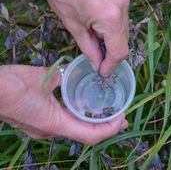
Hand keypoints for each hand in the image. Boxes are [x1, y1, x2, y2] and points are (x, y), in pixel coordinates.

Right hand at [0, 65, 127, 144]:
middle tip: (121, 115)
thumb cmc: (11, 86)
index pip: (90, 134)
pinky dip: (78, 116)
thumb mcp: (43, 77)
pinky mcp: (38, 122)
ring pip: (75, 129)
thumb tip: (71, 72)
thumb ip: (62, 75)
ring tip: (107, 111)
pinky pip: (64, 122)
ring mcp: (43, 128)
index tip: (123, 118)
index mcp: (55, 123)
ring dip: (92, 122)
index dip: (110, 129)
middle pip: (85, 133)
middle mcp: (50, 130)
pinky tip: (83, 106)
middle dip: (106, 126)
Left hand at [35, 0, 129, 75]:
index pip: (120, 51)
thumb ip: (89, 48)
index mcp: (110, 17)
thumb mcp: (72, 25)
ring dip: (112, 27)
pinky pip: (122, 3)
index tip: (104, 70)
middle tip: (97, 50)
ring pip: (124, 20)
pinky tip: (99, 3)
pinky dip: (113, 10)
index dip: (112, 65)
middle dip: (110, 46)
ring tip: (94, 22)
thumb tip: (98, 64)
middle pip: (123, 36)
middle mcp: (123, 3)